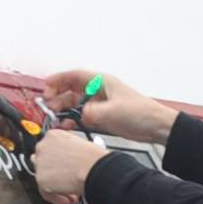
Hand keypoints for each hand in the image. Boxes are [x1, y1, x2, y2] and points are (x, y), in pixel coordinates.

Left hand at [28, 129, 122, 203]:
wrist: (94, 168)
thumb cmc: (94, 158)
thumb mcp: (80, 145)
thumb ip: (68, 150)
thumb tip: (68, 161)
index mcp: (53, 135)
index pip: (48, 149)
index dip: (57, 161)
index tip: (64, 167)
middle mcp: (42, 147)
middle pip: (43, 163)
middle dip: (55, 173)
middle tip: (68, 180)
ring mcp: (40, 163)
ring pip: (44, 178)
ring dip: (56, 186)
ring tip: (71, 192)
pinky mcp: (41, 179)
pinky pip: (46, 193)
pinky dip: (57, 198)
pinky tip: (68, 199)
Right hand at [43, 69, 176, 144]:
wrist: (156, 127)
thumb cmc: (140, 113)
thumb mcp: (112, 111)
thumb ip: (91, 112)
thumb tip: (78, 115)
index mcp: (102, 82)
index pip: (75, 76)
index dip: (58, 79)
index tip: (46, 86)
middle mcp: (99, 91)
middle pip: (72, 90)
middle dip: (58, 96)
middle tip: (47, 106)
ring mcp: (100, 104)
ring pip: (75, 104)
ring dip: (63, 110)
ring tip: (53, 117)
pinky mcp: (102, 117)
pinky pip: (81, 116)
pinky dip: (72, 121)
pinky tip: (65, 126)